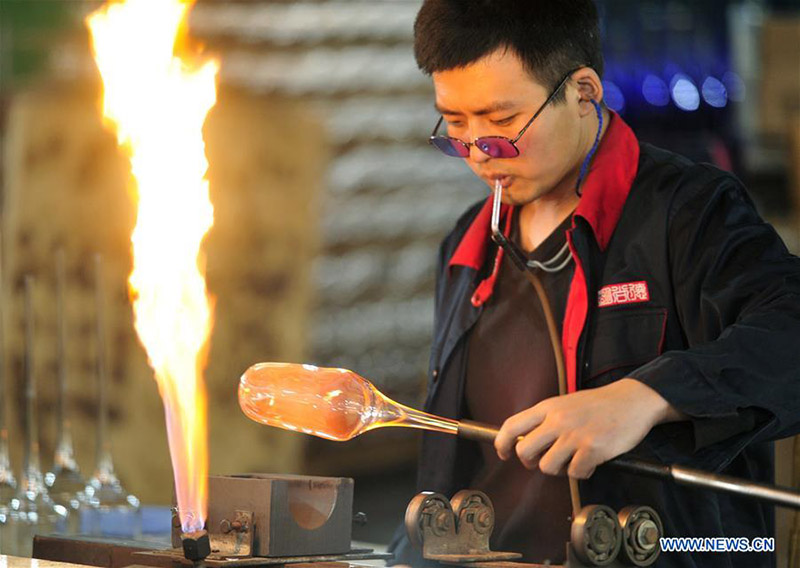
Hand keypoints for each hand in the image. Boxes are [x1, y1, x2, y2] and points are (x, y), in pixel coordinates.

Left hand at [494, 378, 685, 478]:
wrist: (632, 401)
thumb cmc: (599, 404)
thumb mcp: (565, 403)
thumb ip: (546, 420)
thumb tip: (526, 441)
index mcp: (548, 407)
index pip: (512, 426)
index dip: (502, 443)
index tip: (504, 453)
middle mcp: (558, 420)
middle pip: (525, 451)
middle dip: (531, 462)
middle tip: (543, 460)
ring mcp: (575, 435)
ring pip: (547, 467)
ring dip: (559, 469)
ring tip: (572, 459)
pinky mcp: (593, 449)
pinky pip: (575, 473)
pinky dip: (582, 472)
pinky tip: (590, 461)